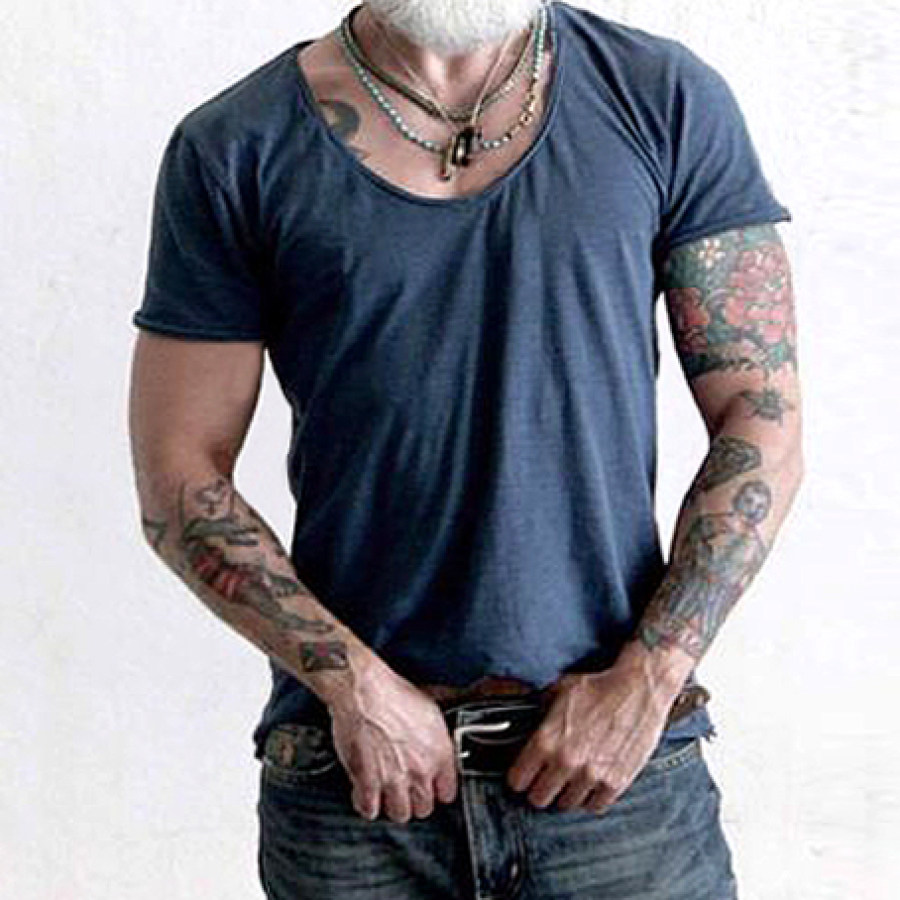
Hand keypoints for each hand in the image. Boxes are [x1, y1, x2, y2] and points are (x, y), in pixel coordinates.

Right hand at [326, 658, 458, 823]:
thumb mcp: (430, 708)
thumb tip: (443, 743)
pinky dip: (366, 804)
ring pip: (400, 814)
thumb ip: (439, 735)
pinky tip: (365, 794)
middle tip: (405, 789)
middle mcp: (421, 769)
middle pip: (424, 808)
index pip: (448, 793)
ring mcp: (395, 778)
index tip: (430, 788)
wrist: (363, 691)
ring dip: (392, 805)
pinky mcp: (368, 782)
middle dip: (414, 800)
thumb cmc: (392, 693)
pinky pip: (370, 810)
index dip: (436, 790)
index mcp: (440, 752)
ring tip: (386, 793)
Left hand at [505, 665, 678, 813]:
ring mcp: (591, 776)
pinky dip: (590, 798)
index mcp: (546, 740)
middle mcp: (566, 762)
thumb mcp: (558, 691)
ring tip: (569, 779)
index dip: (518, 777)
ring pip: (566, 805)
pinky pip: (594, 807)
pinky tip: (590, 783)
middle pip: (538, 799)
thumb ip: (538, 711)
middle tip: (545, 779)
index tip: (522, 774)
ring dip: (565, 793)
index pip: (517, 780)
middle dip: (539, 789)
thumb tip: (524, 721)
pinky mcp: (615, 783)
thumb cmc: (598, 687)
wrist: (638, 690)